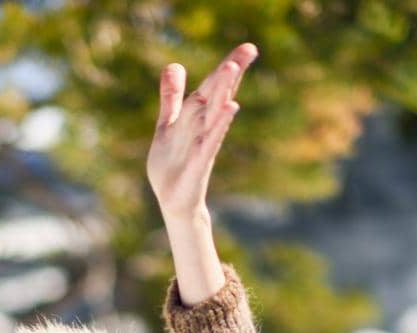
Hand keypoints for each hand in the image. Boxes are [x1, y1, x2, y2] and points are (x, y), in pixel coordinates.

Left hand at [147, 42, 257, 224]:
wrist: (171, 200)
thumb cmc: (172, 164)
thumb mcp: (167, 124)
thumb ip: (171, 97)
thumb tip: (174, 65)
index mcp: (196, 116)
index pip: (212, 86)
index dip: (228, 67)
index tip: (248, 48)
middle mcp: (203, 127)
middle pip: (217, 95)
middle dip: (230, 72)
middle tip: (249, 49)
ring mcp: (203, 144)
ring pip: (214, 114)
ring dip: (224, 91)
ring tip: (233, 67)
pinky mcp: (200, 163)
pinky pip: (211, 141)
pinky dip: (220, 125)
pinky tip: (232, 108)